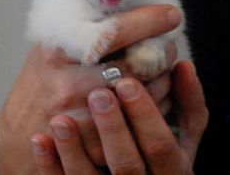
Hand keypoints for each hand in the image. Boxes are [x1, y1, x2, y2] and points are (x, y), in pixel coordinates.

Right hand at [0, 5, 180, 174]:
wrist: (25, 123)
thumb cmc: (45, 76)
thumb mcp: (53, 41)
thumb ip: (81, 23)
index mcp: (58, 50)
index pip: (113, 31)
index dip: (148, 21)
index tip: (171, 14)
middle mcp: (68, 84)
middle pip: (135, 67)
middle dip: (162, 54)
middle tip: (169, 46)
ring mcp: (82, 117)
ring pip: (143, 97)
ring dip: (163, 81)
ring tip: (162, 69)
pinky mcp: (95, 141)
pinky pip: (140, 123)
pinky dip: (155, 107)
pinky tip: (153, 95)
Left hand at [32, 60, 208, 173]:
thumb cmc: (164, 148)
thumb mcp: (187, 128)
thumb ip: (189, 99)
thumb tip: (185, 65)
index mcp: (171, 166)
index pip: (160, 144)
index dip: (145, 115)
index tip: (127, 82)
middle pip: (126, 164)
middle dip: (112, 129)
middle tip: (98, 94)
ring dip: (73, 150)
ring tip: (60, 119)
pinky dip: (50, 164)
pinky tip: (40, 140)